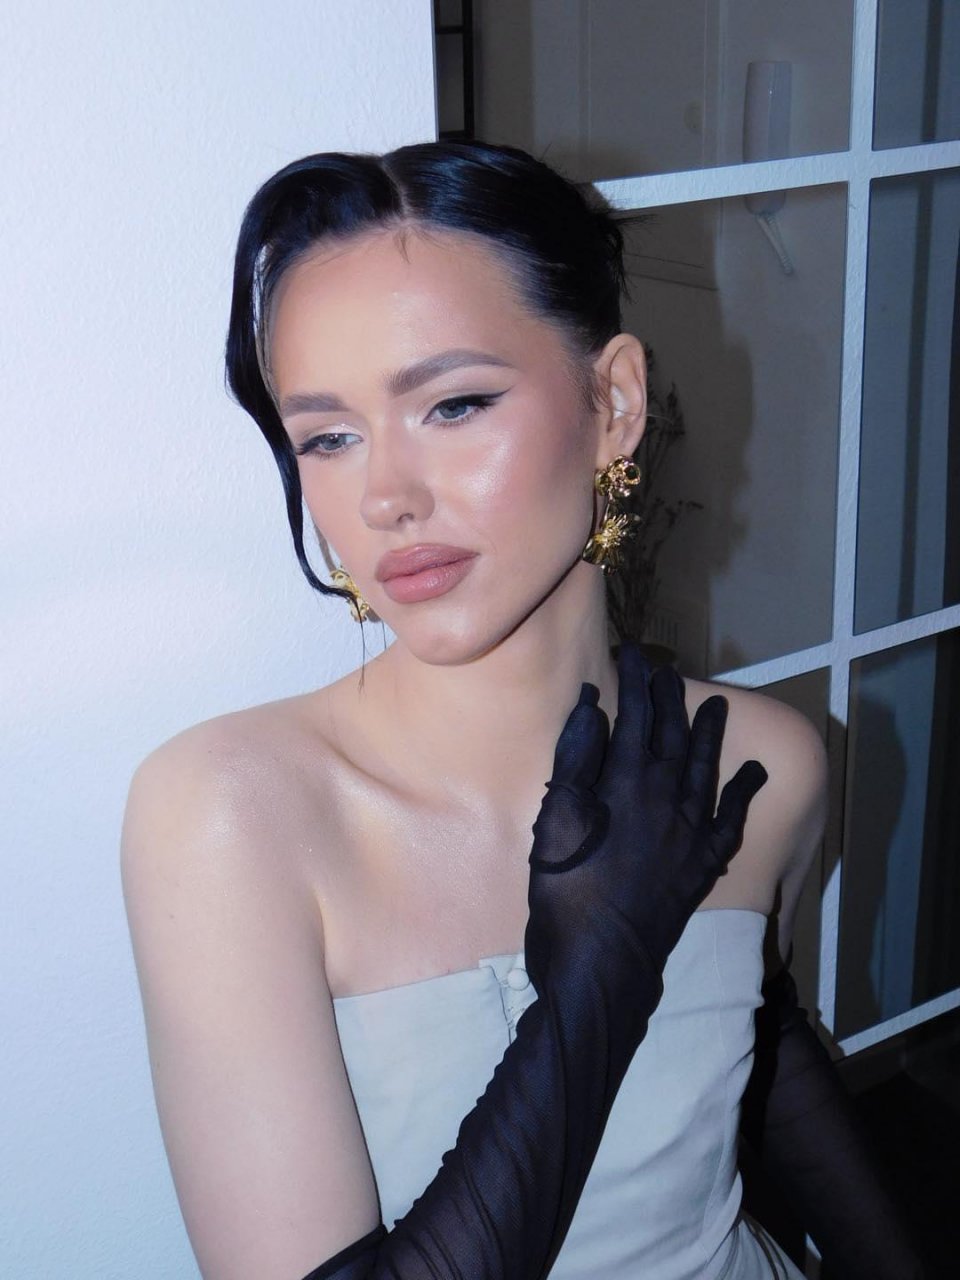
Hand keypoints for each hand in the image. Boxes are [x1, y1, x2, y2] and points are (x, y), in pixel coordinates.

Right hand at [524, 642, 767, 1013]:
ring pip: (707, 769)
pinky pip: (730, 821)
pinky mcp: (703, 864)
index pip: (636, 717)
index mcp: (627, 784)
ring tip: (714, 704)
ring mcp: (691, 832)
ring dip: (710, 733)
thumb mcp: (555, 821)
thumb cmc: (564, 892)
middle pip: (674, 735)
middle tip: (665, 670)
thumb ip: (576, 761)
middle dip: (670, 698)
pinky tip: (752, 774)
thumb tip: (593, 706)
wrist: (600, 963)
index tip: (634, 654)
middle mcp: (668, 799)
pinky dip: (743, 794)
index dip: (635, 682)